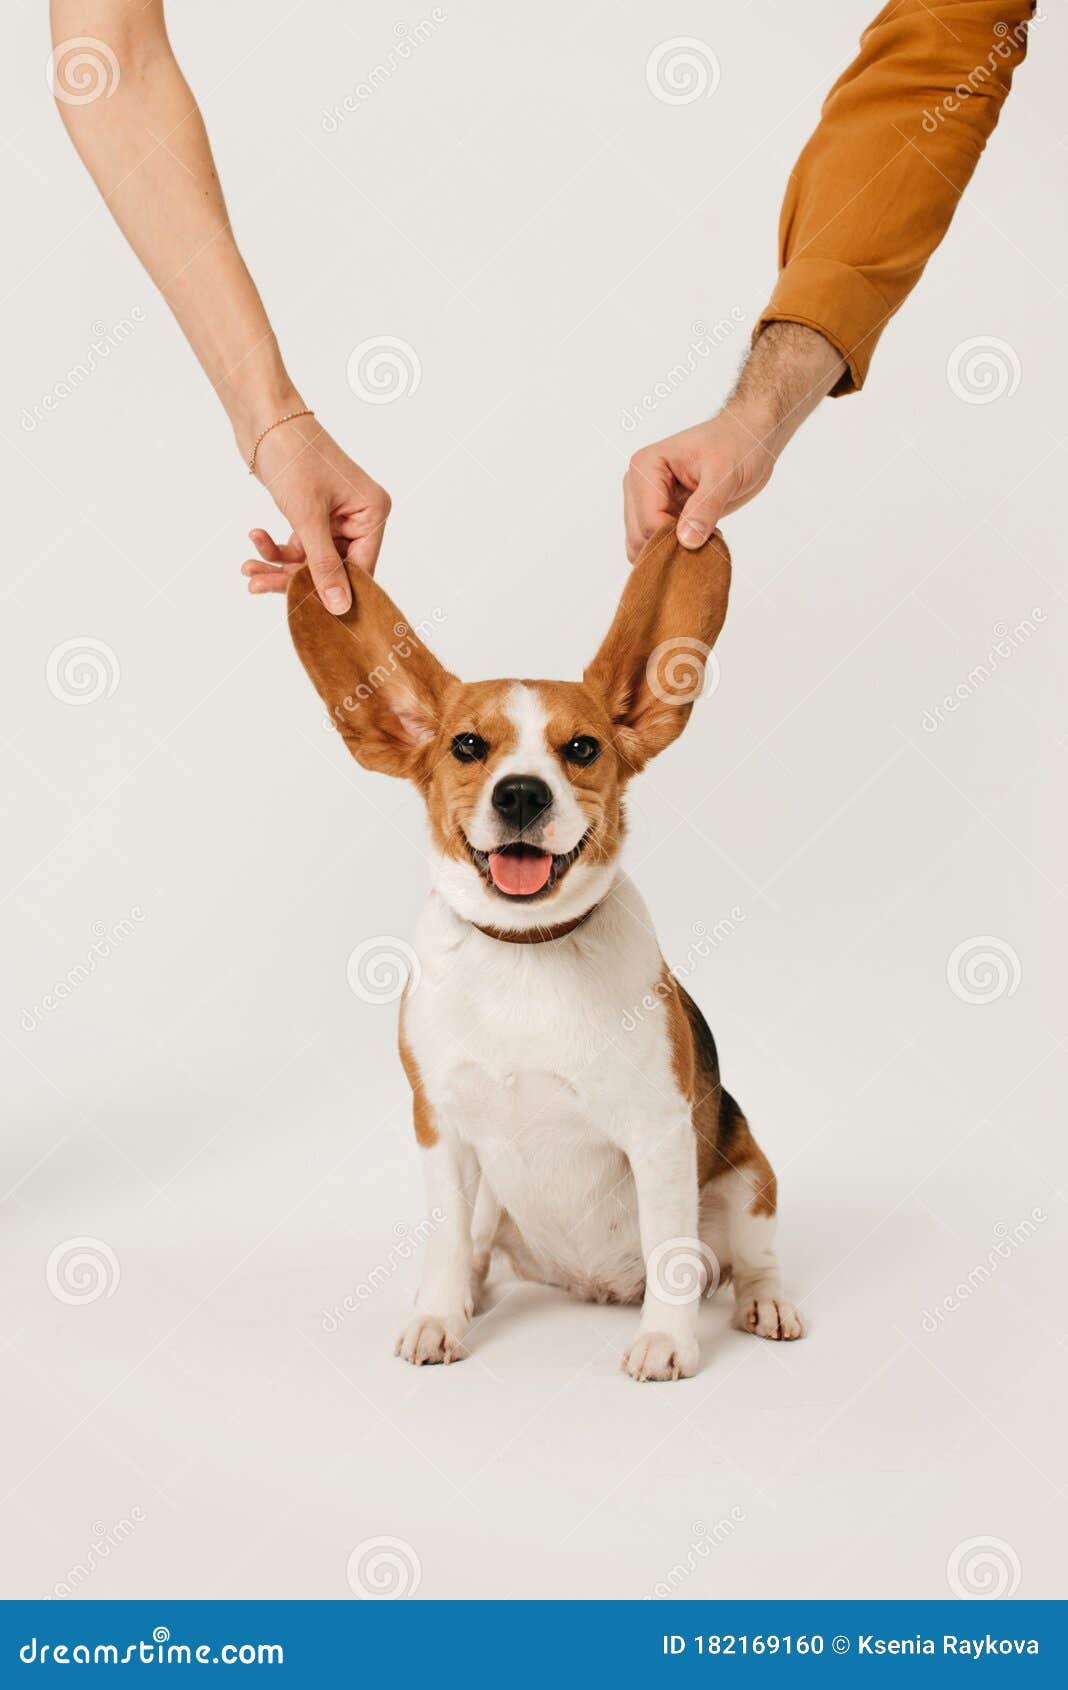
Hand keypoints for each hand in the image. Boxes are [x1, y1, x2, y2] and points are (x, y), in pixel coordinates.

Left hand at [241, 412, 390, 612]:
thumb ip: (323, 566)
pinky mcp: (312, 515)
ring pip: (310, 561)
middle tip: (259, 585)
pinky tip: (255, 538)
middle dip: (293, 578)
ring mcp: (335, 517)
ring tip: (249, 569)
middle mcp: (359, 517)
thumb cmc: (292, 454)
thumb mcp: (307, 517)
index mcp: (372, 513)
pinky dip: (275, 547)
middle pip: (332, 569)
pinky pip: (298, 545)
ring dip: (278, 565)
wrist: (263, 418)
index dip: (334, 592)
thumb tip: (340, 609)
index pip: (360, 570)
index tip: (305, 613)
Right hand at [623, 322, 846, 561]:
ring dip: (673, 550)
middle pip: (640, 537)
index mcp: (646, 467)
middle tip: (710, 536)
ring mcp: (645, 500)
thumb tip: (687, 541)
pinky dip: (676, 549)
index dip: (676, 537)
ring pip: (643, 544)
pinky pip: (655, 544)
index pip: (649, 521)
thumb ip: (705, 508)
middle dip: (673, 545)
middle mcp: (637, 484)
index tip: (710, 535)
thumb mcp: (725, 474)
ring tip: (706, 533)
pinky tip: (701, 535)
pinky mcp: (658, 512)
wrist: (750, 439)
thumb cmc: (739, 445)